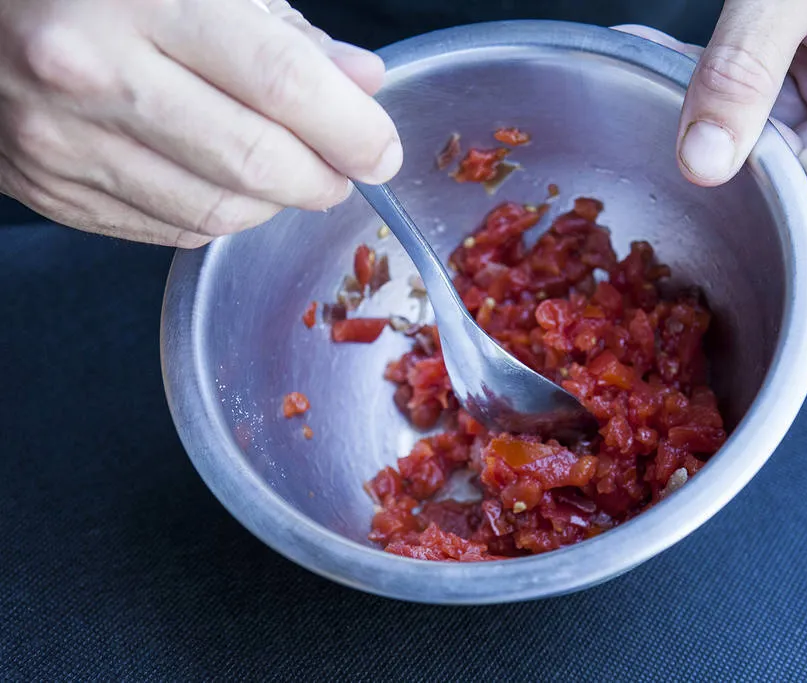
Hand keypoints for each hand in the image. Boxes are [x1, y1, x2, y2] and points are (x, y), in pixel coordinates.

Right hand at [0, 0, 399, 246]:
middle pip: (254, 163)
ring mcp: (61, 139)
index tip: (380, 150)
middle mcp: (91, 71)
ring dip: (275, 202)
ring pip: (216, 211)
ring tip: (287, 171)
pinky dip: (220, 215)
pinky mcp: (49, 188)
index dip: (351, 128)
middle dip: (323, 178)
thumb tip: (363, 82)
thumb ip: (283, 32)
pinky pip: (169, 228)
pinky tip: (225, 181)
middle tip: (345, 168)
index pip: (280, 83)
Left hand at [617, 0, 806, 224]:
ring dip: (732, 112)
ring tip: (689, 60)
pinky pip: (787, 112)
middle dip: (741, 137)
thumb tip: (703, 164)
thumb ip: (741, 73)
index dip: (776, 174)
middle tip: (688, 81)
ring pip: (790, 146)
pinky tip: (702, 61)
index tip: (721, 132)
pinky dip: (740, 91)